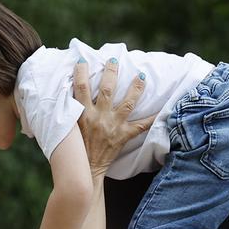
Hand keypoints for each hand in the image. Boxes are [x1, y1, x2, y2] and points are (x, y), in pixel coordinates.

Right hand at [73, 58, 153, 177]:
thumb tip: (64, 92)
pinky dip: (152, 118)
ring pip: (127, 103)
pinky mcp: (123, 136)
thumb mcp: (67, 127)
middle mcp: (99, 117)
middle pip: (107, 89)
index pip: (81, 87)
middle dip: (111, 72)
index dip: (81, 72)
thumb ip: (69, 110)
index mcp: (83, 114)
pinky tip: (163, 109)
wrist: (86, 169)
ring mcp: (113, 126)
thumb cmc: (75, 147)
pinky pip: (141, 126)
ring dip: (135, 88)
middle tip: (115, 59)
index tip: (83, 60)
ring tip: (141, 76)